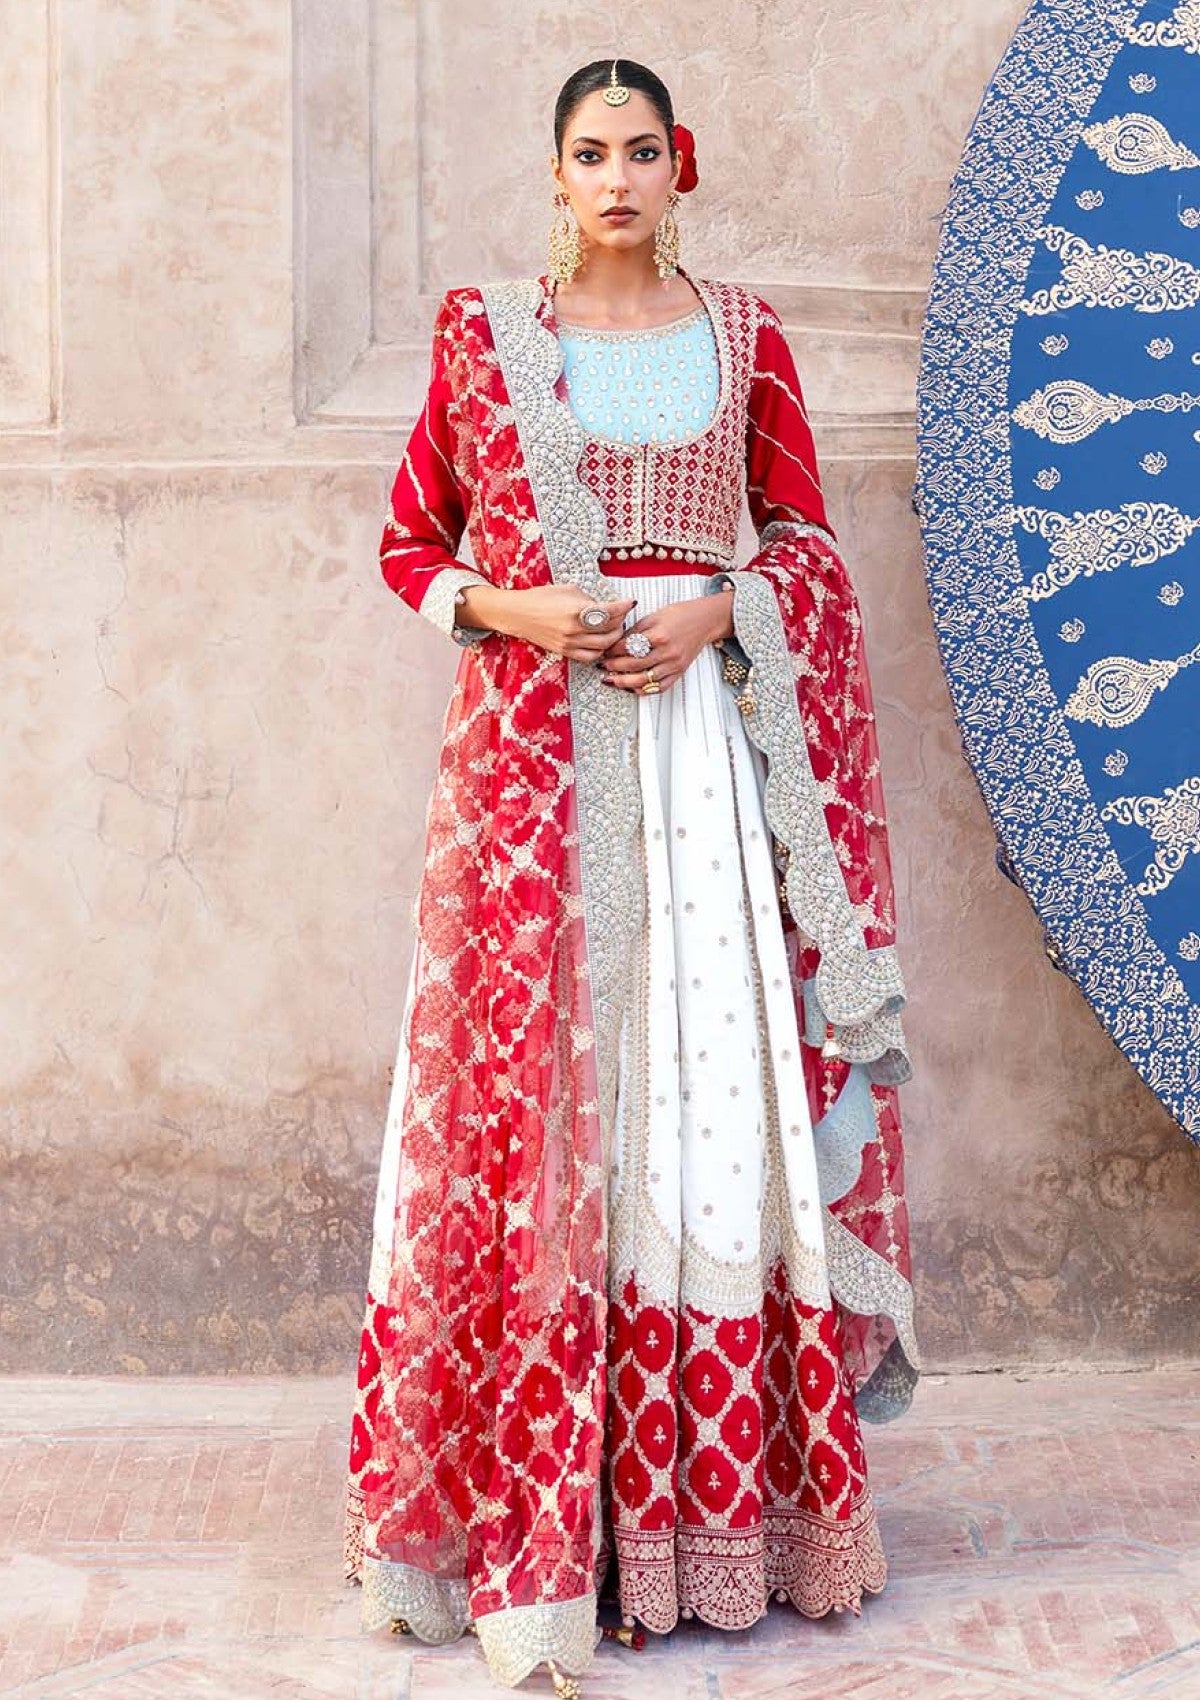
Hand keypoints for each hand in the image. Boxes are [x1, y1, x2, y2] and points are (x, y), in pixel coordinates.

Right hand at [456, 583, 635, 660]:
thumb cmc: (542, 597)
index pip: (610, 611)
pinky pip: (590, 657)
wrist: (517, 613)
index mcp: (576, 610)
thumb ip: (590, 599)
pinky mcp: (565, 652)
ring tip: (613, 628)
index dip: (624, 606)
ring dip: (613, 638)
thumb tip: (608, 606)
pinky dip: (600, 650)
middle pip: (610, 630)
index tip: (631, 602)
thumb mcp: (569, 590)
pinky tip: (601, 642)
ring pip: (603, 646)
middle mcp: (574, 629)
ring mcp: (569, 643)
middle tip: (622, 615)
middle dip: (620, 622)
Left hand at [599, 589, 733, 693]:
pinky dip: (644, 690)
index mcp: (659, 635)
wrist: (705, 620)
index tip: (604, 651)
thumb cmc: (679, 615)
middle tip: (602, 667)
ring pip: (645, 681)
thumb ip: (635, 631)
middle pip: (634, 665)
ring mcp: (674, 665)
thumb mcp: (653, 616)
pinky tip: (631, 688)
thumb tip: (614, 644)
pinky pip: (659, 687)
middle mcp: (667, 653)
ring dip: (624, 683)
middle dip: (614, 667)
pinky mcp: (679, 672)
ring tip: (611, 681)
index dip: (613, 651)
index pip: (629, 647)